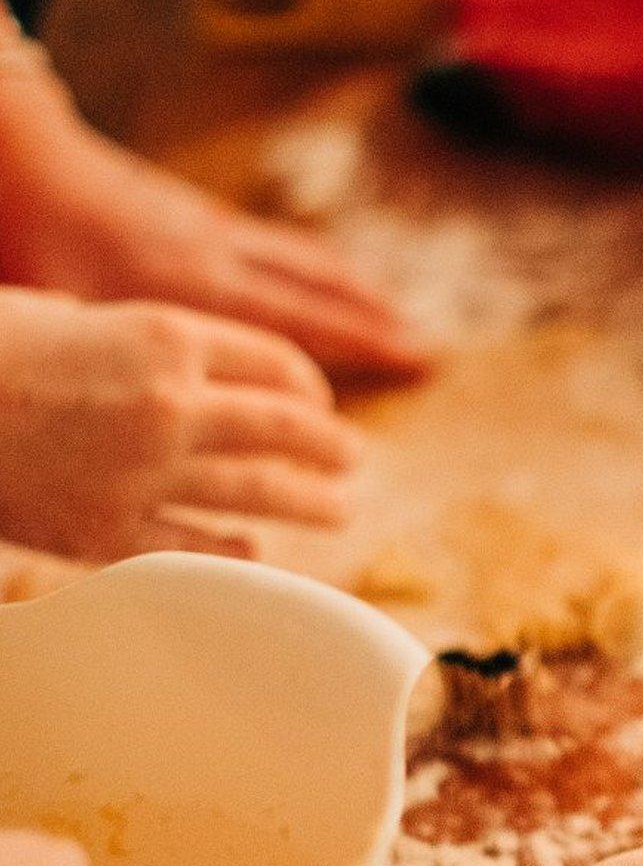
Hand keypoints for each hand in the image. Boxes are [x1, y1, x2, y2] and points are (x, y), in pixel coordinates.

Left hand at [0, 78, 426, 377]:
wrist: (22, 155)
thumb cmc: (28, 239)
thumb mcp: (60, 314)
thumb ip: (109, 362)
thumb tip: (136, 420)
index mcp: (190, 289)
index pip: (300, 322)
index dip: (364, 342)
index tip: (416, 360)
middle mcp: (218, 256)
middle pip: (319, 288)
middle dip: (378, 320)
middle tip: (428, 349)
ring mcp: (213, 230)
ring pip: (304, 260)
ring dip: (358, 288)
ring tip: (399, 312)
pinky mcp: (199, 213)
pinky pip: (278, 244)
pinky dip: (317, 264)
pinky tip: (328, 275)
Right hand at [0, 290, 361, 561]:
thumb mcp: (67, 311)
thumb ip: (128, 339)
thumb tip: (163, 359)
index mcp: (167, 336)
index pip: (276, 365)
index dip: (308, 389)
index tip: (319, 403)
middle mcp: (173, 403)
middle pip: (287, 429)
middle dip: (331, 447)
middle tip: (353, 458)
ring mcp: (145, 472)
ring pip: (261, 492)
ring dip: (311, 501)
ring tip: (339, 506)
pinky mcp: (108, 530)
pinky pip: (198, 549)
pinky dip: (237, 553)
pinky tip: (256, 554)